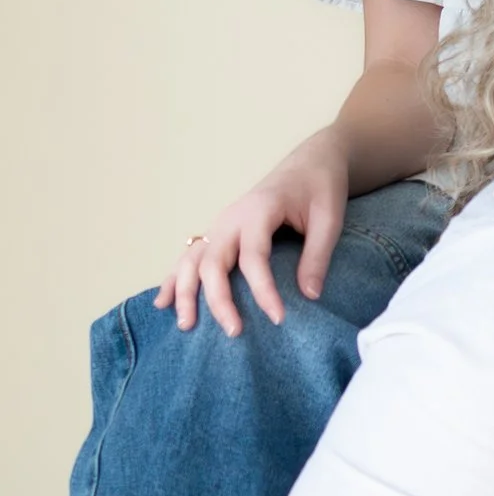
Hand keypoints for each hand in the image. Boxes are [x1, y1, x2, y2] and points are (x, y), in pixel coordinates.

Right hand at [157, 131, 353, 333]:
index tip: (278, 318)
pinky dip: (173, 279)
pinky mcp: (219, 232)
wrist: (309, 163)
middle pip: (213, 262)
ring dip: (185, 292)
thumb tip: (310, 296)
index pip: (254, 256)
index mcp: (259, 211)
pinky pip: (189, 257)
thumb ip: (318, 255)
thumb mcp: (329, 218)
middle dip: (218, 299)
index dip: (263, 290)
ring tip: (186, 326)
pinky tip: (162, 303)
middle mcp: (231, 218)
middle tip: (234, 332)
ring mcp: (220, 225)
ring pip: (192, 260)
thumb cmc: (320, 188)